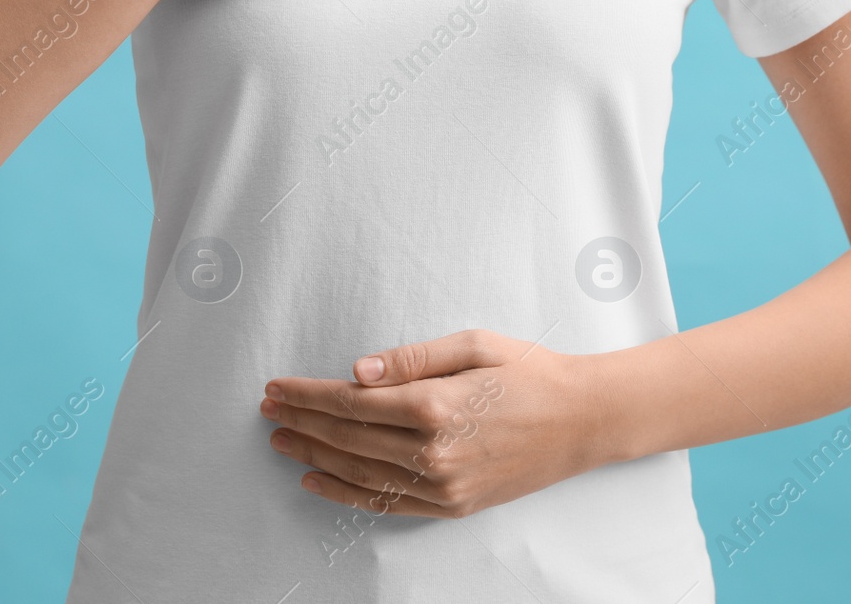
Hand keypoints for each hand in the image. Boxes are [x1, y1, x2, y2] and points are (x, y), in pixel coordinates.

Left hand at [261, 329, 613, 517]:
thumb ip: (412, 358)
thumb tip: (358, 370)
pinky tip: (317, 479)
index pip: (351, 403)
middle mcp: (434, 452)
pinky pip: (386, 502)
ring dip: (314, 456)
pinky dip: (346, 493)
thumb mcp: (473, 345)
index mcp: (435, 406)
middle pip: (348, 439)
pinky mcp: (452, 505)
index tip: (277, 387)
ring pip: (360, 473)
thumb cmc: (531, 372)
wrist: (583, 420)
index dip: (308, 395)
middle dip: (302, 421)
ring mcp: (443, 485)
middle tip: (267, 410)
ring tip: (281, 441)